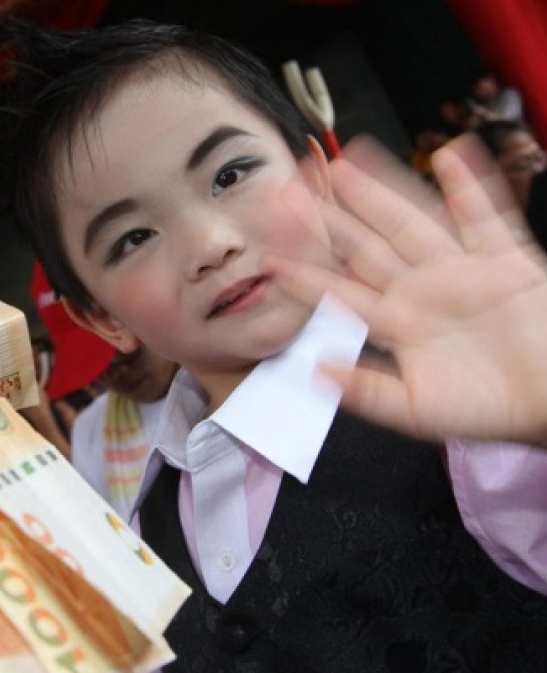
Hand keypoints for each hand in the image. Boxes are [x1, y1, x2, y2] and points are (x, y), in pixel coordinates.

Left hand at [267, 134, 546, 445]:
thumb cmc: (486, 410)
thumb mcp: (415, 410)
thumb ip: (365, 391)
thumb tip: (315, 371)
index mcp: (399, 321)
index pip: (343, 290)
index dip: (308, 272)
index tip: (272, 254)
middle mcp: (423, 288)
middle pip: (369, 245)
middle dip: (333, 219)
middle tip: (295, 189)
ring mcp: (463, 270)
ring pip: (415, 220)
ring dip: (384, 191)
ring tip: (350, 161)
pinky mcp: (508, 261)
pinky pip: (487, 217)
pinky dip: (473, 187)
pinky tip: (452, 154)